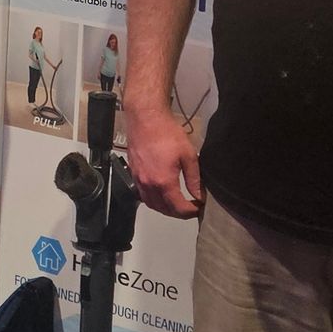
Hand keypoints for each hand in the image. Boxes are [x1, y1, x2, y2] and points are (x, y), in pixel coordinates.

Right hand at [127, 103, 203, 219]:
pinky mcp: (134, 174)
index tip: (198, 207)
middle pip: (164, 210)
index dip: (191, 211)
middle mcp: (149, 185)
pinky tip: (162, 194)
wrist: (145, 118)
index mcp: (164, 182)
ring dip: (165, 209)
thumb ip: (194, 179)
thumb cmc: (166, 132)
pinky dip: (154, 200)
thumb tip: (199, 195)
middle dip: (179, 213)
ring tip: (177, 204)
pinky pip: (143, 195)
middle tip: (191, 208)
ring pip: (152, 205)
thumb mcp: (188, 155)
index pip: (178, 208)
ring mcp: (139, 180)